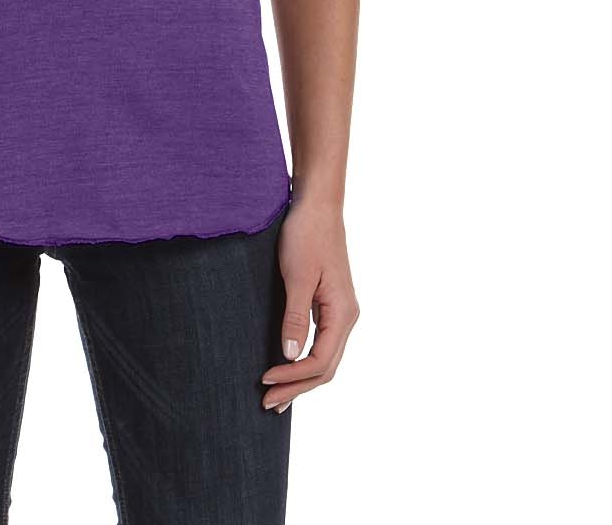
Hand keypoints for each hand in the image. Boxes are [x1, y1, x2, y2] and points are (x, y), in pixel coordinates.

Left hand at [260, 196, 358, 412]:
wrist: (317, 205)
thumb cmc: (306, 235)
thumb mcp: (296, 276)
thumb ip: (294, 317)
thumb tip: (291, 356)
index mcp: (342, 314)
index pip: (321, 362)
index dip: (294, 377)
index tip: (265, 381)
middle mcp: (346, 317)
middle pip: (325, 367)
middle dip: (297, 388)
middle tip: (266, 405)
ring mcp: (339, 311)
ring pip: (325, 358)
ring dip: (301, 379)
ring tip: (276, 397)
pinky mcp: (329, 303)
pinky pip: (321, 343)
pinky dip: (304, 361)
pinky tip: (288, 366)